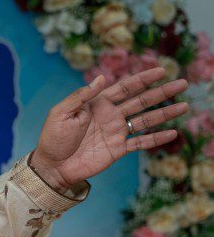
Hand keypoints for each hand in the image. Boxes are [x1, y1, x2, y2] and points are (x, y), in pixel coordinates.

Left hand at [30, 67, 188, 190]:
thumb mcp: (60, 113)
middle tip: (183, 83)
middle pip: (141, 101)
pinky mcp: (118, 150)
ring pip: (146, 120)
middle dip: (162, 92)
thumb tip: (101, 78)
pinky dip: (156, 139)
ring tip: (184, 106)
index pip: (125, 87)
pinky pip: (140, 143)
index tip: (161, 70)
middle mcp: (111, 116)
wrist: (52, 166)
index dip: (143, 79)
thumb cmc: (52, 138)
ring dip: (165, 113)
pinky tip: (172, 133)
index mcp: (98, 104)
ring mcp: (116, 132)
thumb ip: (80, 96)